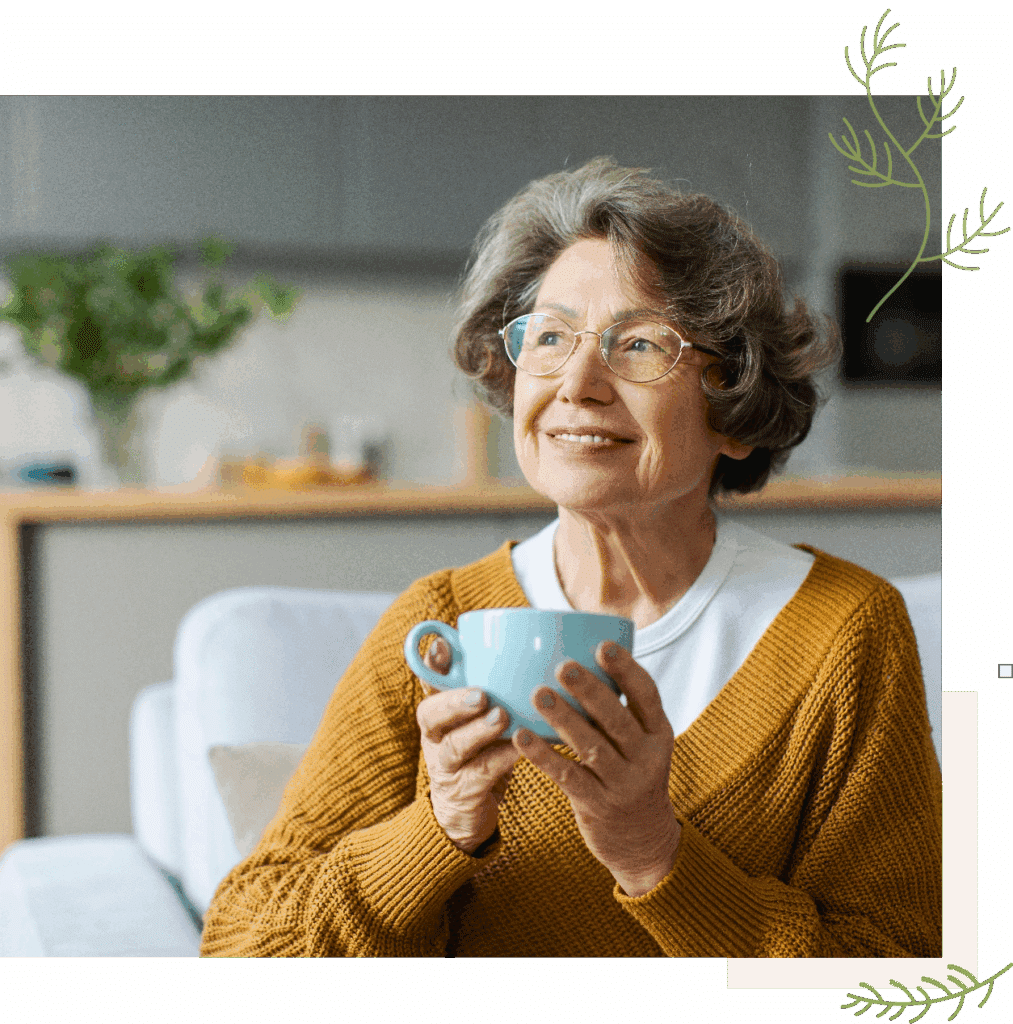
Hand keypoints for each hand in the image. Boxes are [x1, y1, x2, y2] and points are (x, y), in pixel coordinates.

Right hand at [416, 638, 521, 854]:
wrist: (467, 815)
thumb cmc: (480, 754)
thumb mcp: (480, 720)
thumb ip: (493, 691)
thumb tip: (526, 649)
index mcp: (439, 714)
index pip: (429, 684)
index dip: (432, 665)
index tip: (443, 645)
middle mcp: (435, 738)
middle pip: (430, 714)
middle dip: (454, 701)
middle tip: (481, 693)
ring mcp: (445, 767)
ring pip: (454, 746)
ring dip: (478, 730)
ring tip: (501, 717)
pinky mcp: (463, 793)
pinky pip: (480, 775)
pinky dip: (501, 760)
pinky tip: (520, 750)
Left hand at [512, 642, 680, 896]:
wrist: (643, 841)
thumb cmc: (632, 775)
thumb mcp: (642, 744)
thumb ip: (620, 710)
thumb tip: (583, 657)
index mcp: (659, 734)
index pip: (647, 696)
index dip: (627, 670)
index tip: (603, 645)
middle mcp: (646, 758)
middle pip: (617, 720)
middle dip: (591, 691)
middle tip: (564, 666)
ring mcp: (623, 784)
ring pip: (591, 747)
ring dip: (563, 719)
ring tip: (538, 694)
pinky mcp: (597, 806)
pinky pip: (567, 777)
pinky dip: (543, 756)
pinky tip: (521, 737)